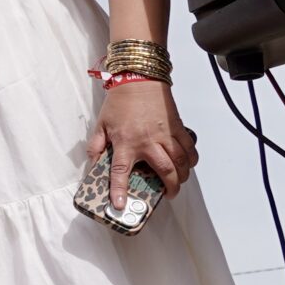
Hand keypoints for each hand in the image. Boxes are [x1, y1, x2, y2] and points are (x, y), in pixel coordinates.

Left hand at [88, 78, 196, 198]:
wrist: (139, 79)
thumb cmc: (120, 102)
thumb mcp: (101, 125)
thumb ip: (96, 147)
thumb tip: (93, 165)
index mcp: (125, 142)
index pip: (120, 172)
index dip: (119, 190)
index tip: (120, 205)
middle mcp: (147, 141)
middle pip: (164, 171)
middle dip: (169, 188)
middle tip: (168, 195)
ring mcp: (165, 134)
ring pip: (181, 162)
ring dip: (182, 176)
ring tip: (178, 182)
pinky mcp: (177, 127)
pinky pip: (189, 148)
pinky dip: (191, 159)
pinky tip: (188, 165)